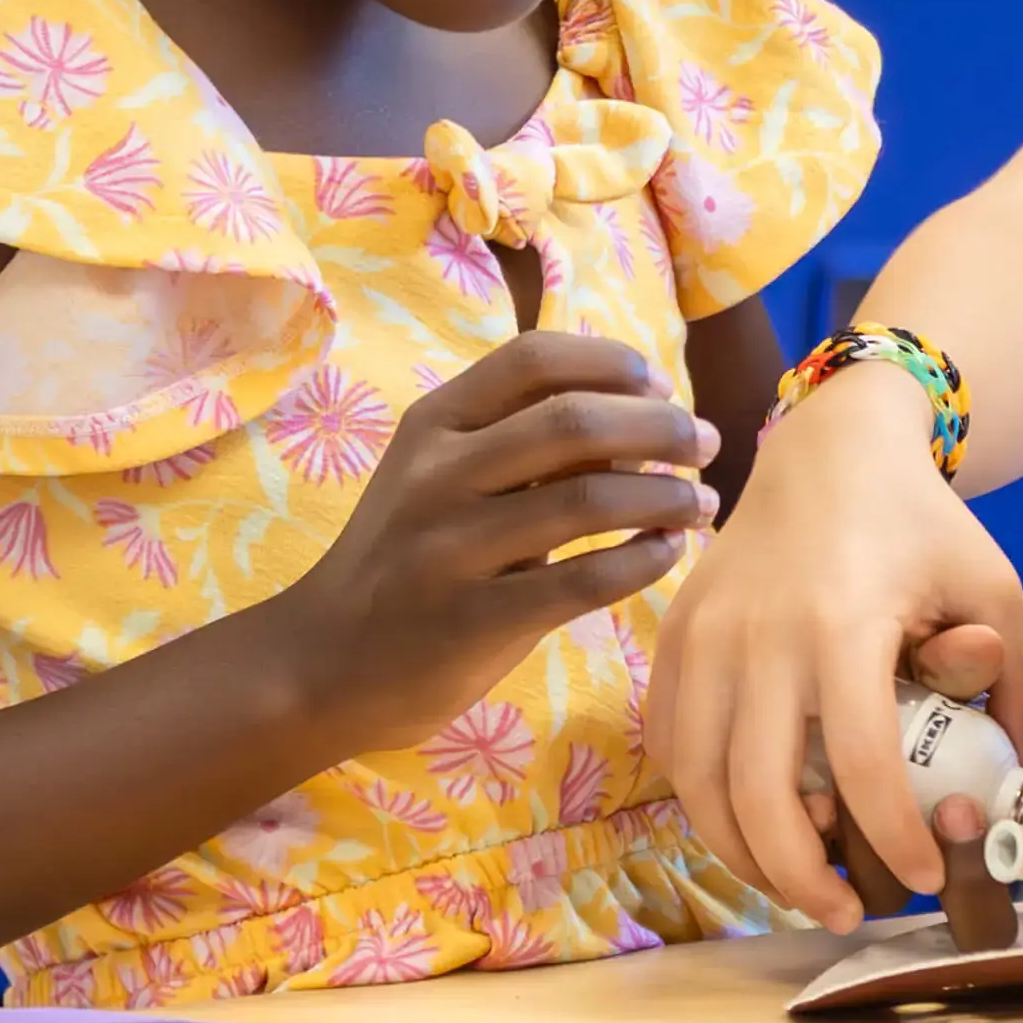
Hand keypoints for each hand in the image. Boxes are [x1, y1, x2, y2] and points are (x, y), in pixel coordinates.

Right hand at [271, 332, 717, 758]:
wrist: (318, 664)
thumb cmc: (402, 558)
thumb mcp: (441, 477)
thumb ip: (520, 443)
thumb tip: (640, 415)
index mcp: (434, 423)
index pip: (533, 358)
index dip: (609, 361)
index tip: (660, 381)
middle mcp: (438, 474)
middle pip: (573, 422)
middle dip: (659, 426)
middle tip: (705, 443)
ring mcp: (449, 548)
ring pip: (585, 500)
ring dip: (664, 495)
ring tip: (701, 503)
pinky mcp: (469, 621)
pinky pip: (579, 583)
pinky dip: (640, 561)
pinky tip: (668, 554)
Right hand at [648, 360, 1022, 930]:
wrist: (831, 447)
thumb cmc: (921, 524)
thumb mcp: (992, 586)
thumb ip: (1020, 684)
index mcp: (844, 621)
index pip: (863, 765)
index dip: (894, 840)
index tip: (924, 878)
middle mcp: (761, 632)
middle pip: (759, 794)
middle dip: (801, 878)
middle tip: (845, 913)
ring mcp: (705, 633)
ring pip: (698, 783)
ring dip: (743, 853)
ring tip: (796, 882)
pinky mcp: (674, 635)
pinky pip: (669, 744)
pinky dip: (699, 799)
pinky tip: (748, 822)